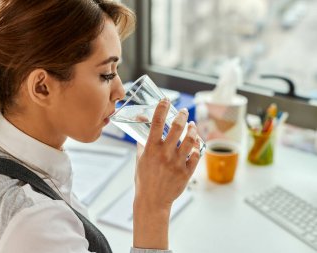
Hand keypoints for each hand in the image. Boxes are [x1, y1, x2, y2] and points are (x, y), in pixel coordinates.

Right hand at [133, 99, 200, 249]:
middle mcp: (165, 154)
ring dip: (192, 129)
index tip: (165, 100)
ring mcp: (177, 163)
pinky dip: (197, 147)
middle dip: (181, 115)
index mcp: (151, 150)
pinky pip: (196, 155)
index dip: (161, 108)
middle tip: (183, 111)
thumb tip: (141, 123)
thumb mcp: (140, 159)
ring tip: (192, 125)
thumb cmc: (144, 179)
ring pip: (190, 140)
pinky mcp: (186, 172)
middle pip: (177, 128)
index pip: (156, 123)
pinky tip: (195, 143)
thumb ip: (142, 141)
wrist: (152, 201)